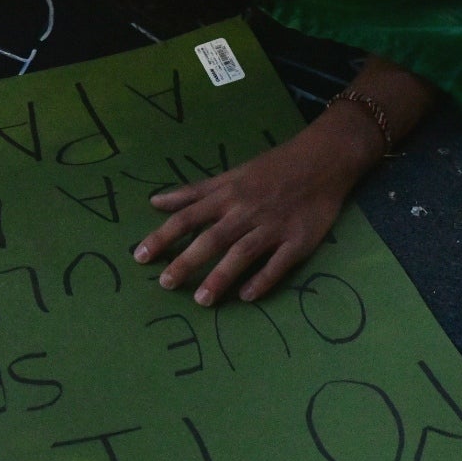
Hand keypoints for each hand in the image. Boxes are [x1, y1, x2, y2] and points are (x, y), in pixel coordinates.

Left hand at [133, 138, 352, 305]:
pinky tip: (246, 296)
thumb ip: (192, 193)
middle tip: (165, 284)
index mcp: (227, 196)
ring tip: (201, 300)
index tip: (140, 257)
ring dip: (221, 276)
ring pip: (243, 253)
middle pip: (212, 238)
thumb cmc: (270, 169)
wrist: (322, 160)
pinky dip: (263, 279)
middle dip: (187, 261)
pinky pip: (279, 263)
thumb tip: (154, 202)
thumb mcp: (229, 175)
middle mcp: (246, 211)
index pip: (187, 218)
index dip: (162, 237)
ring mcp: (273, 226)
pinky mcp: (299, 240)